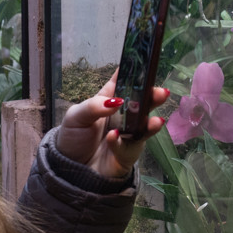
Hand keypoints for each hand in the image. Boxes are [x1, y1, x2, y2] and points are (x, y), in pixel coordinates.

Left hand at [52, 72, 169, 180]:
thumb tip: (117, 101)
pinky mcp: (129, 152)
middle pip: (142, 102)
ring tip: (156, 121)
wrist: (70, 169)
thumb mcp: (76, 117)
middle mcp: (123, 115)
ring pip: (145, 125)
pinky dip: (122, 142)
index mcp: (109, 99)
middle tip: (161, 93)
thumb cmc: (73, 137)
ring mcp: (129, 133)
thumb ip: (94, 107)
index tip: (145, 63)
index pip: (123, 82)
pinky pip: (130, 146)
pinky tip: (114, 137)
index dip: (133, 72)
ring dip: (151, 123)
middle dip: (153, 96)